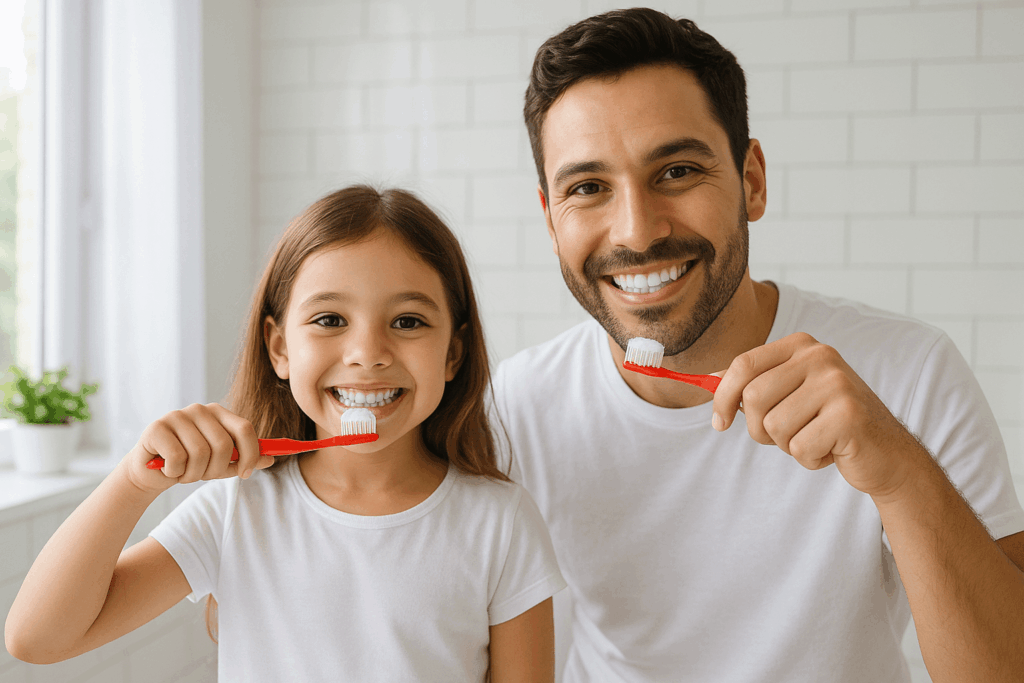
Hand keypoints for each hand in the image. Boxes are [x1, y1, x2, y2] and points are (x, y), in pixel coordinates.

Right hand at [122, 403, 268, 493]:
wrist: (150, 472)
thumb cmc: (190, 465)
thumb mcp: (222, 463)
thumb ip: (246, 459)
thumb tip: (271, 459)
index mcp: (219, 413)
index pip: (245, 428)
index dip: (250, 453)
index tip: (246, 473)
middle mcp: (200, 410)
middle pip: (224, 444)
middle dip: (216, 469)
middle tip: (202, 475)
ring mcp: (177, 416)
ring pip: (200, 453)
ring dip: (193, 474)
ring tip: (184, 472)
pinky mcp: (157, 427)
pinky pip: (177, 457)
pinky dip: (175, 472)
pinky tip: (167, 468)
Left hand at [712, 332, 927, 499]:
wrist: (886, 452)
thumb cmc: (829, 423)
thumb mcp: (790, 394)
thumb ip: (753, 384)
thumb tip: (708, 380)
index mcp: (801, 346)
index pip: (743, 364)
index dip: (722, 397)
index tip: (718, 423)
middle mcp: (820, 357)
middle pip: (753, 398)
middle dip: (759, 429)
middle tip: (784, 436)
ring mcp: (837, 384)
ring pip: (774, 426)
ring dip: (787, 445)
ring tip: (814, 438)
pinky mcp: (849, 416)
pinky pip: (799, 448)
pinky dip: (809, 459)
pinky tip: (831, 450)